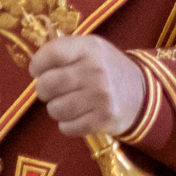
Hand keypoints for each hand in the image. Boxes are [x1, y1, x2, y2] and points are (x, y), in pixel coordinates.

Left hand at [29, 35, 145, 137]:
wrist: (141, 94)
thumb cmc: (106, 69)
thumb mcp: (91, 49)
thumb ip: (65, 51)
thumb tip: (34, 65)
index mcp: (90, 48)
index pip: (51, 53)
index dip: (37, 64)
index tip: (37, 71)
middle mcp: (95, 70)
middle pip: (47, 84)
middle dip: (43, 90)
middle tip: (51, 90)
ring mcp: (100, 96)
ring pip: (55, 109)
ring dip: (55, 109)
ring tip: (66, 103)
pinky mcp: (103, 119)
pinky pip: (67, 127)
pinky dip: (67, 124)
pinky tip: (76, 116)